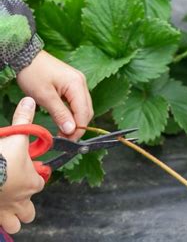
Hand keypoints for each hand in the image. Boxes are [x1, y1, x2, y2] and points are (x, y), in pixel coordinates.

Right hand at [0, 97, 44, 233]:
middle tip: (14, 191)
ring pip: (18, 223)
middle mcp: (23, 200)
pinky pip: (3, 227)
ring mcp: (7, 212)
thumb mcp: (14, 136)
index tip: (24, 168)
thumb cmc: (0, 158)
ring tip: (4, 203)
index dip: (34, 175)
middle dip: (25, 204)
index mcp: (32, 182)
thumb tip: (30, 101)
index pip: (40, 181)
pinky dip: (0, 221)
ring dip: (14, 216)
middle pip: (30, 210)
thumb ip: (23, 119)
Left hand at [16, 50, 93, 140]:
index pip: (84, 113)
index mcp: (77, 85)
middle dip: (78, 126)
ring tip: (63, 130)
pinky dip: (73, 113)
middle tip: (64, 138)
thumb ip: (60, 114)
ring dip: (75, 120)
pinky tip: (64, 119)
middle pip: (87, 111)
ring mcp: (79, 83)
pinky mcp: (73, 84)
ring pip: (83, 108)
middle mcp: (82, 83)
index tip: (68, 140)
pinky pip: (78, 102)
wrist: (26, 56)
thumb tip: (71, 130)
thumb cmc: (33, 73)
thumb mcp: (44, 96)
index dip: (78, 129)